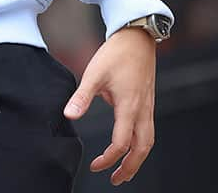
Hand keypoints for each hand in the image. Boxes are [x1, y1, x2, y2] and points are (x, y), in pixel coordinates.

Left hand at [63, 26, 156, 185]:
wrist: (137, 38)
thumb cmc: (115, 54)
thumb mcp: (94, 74)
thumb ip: (82, 97)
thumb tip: (68, 115)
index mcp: (129, 106)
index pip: (121, 142)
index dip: (109, 158)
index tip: (95, 165)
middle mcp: (143, 110)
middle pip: (142, 149)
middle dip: (130, 167)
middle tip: (116, 179)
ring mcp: (148, 107)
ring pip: (148, 141)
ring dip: (137, 158)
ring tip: (125, 170)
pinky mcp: (148, 103)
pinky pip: (148, 131)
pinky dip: (141, 144)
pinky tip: (129, 145)